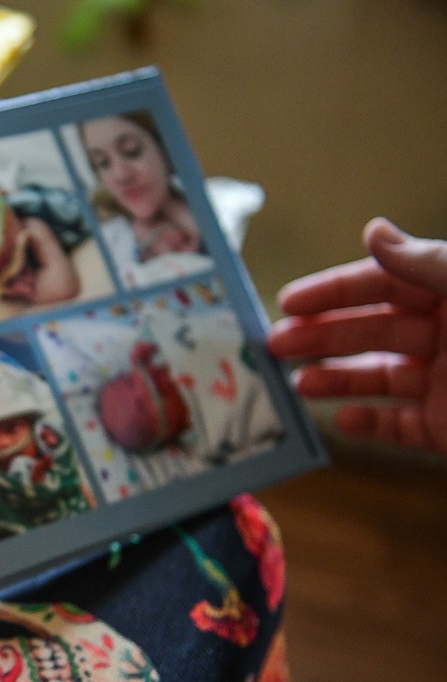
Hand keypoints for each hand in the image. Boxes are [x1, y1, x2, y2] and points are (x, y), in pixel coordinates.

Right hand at [268, 217, 446, 454]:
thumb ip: (428, 262)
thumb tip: (374, 232)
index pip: (385, 284)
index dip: (335, 291)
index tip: (289, 301)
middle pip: (373, 331)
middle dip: (322, 337)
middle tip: (274, 345)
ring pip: (379, 379)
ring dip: (334, 379)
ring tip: (296, 385)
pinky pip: (401, 429)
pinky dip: (369, 426)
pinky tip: (339, 419)